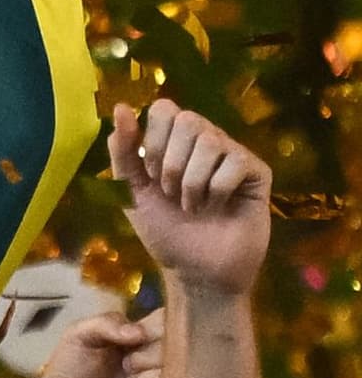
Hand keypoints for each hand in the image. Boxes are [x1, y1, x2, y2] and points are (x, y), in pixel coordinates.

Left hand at [112, 99, 269, 301]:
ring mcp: (234, 155)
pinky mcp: (257, 172)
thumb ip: (122, 152)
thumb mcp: (131, 192)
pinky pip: (235, 162)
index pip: (165, 109)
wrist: (195, 270)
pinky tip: (218, 206)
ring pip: (211, 140)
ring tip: (192, 205)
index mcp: (175, 142)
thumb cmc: (165, 231)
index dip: (153, 140)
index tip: (151, 174)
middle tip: (171, 192)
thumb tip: (119, 108)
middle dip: (170, 163)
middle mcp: (206, 142)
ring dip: (192, 181)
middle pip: (188, 119)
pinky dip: (217, 190)